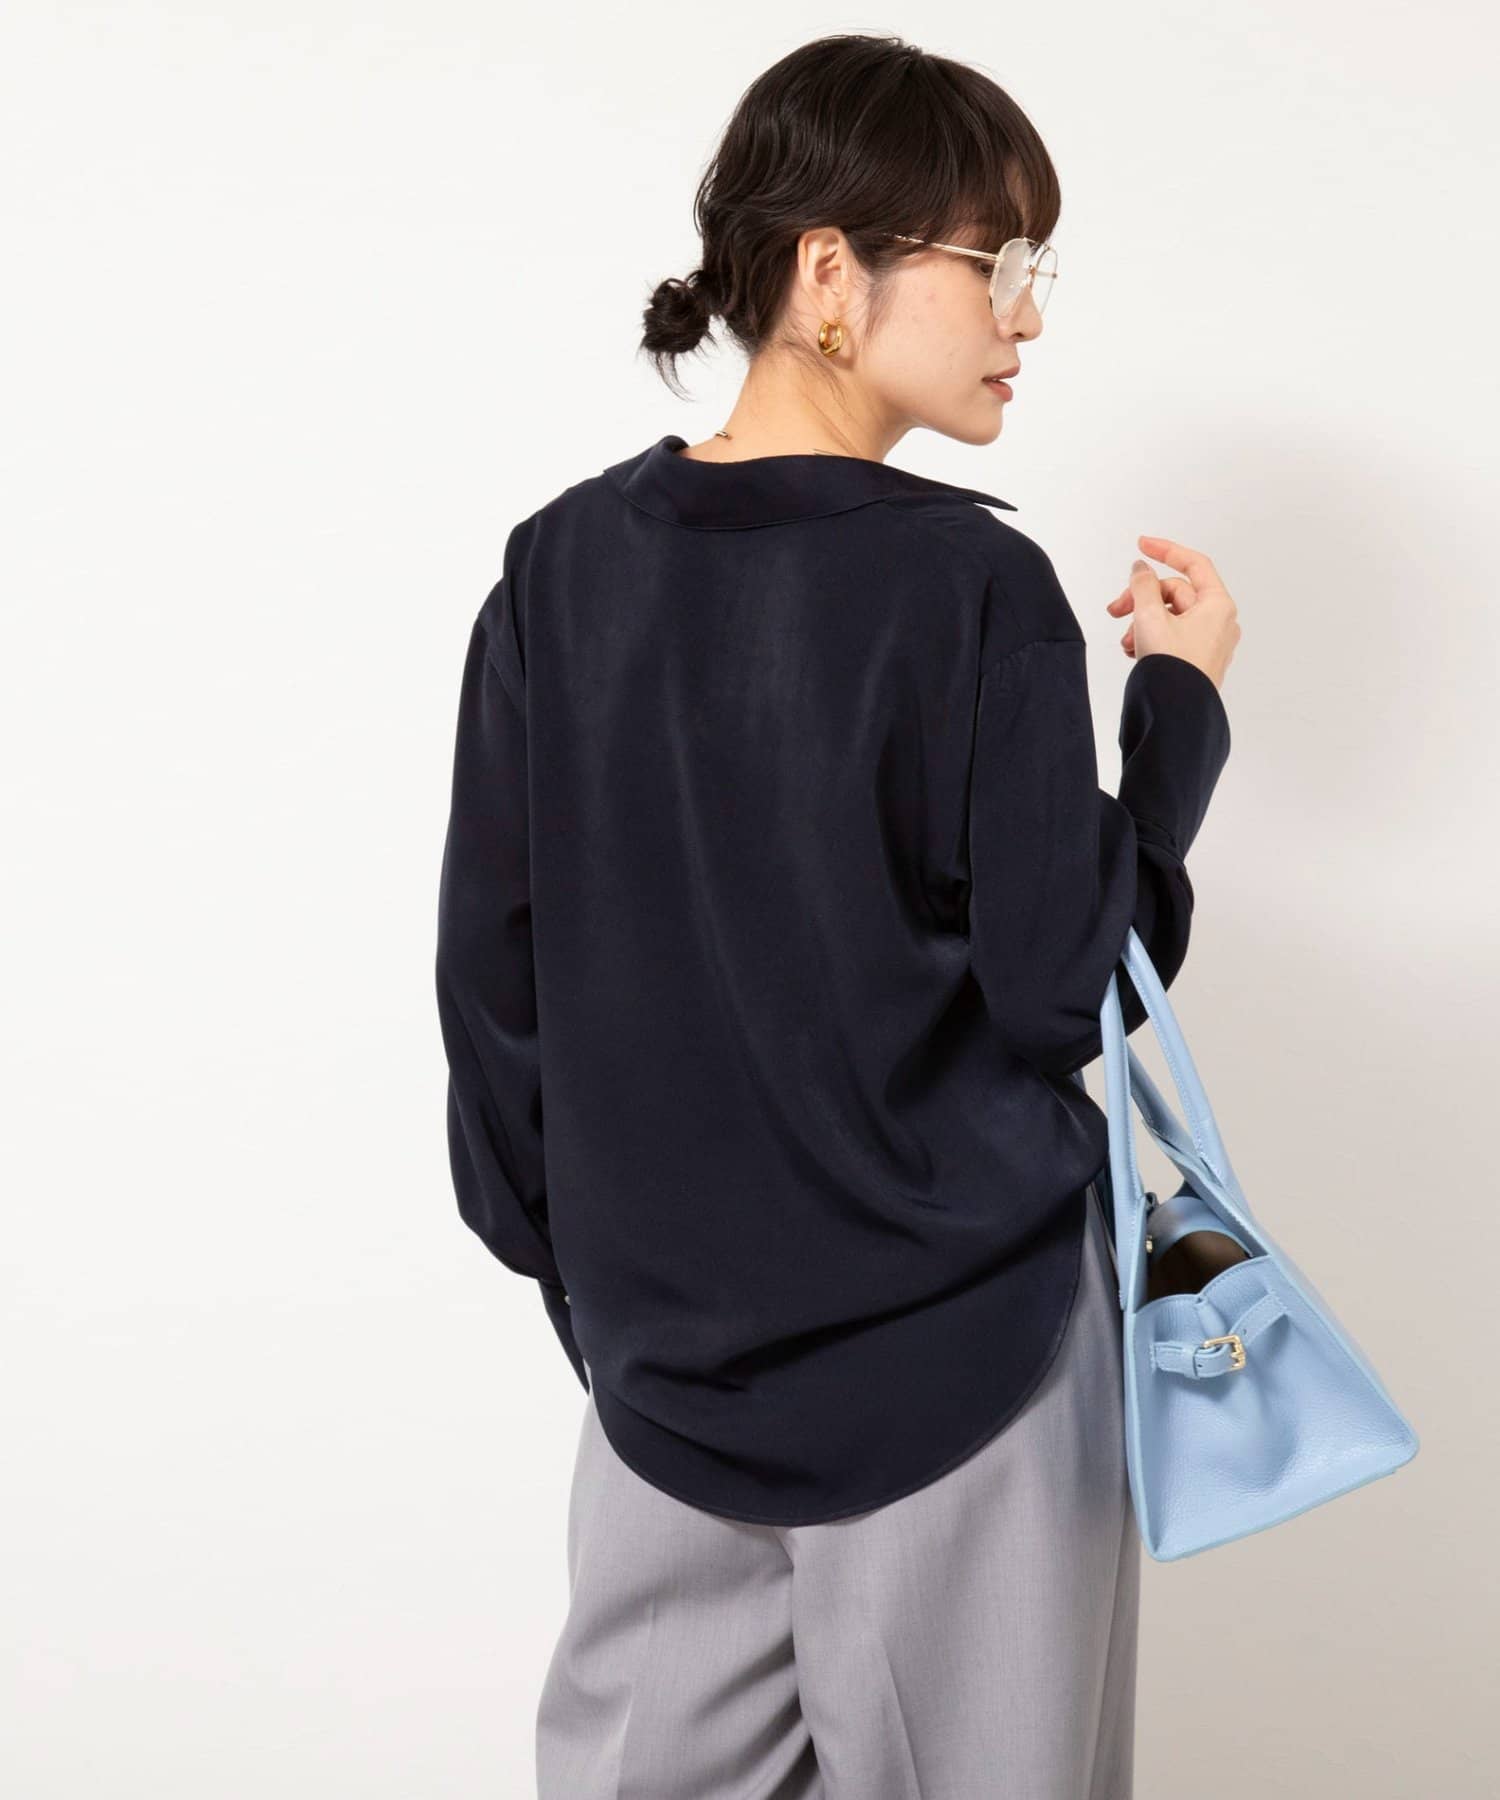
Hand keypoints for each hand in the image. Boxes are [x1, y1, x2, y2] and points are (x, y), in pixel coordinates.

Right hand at [1105, 535, 1240, 690]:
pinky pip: (1173, 636)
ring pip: (1170, 616)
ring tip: (1126, 641)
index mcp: (1217, 605)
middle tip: (1115, 610)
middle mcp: (1218, 621)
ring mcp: (1209, 641)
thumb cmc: (1173, 668)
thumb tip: (1141, 569)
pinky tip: (1134, 650)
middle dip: (1142, 599)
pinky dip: (1151, 637)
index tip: (1141, 545)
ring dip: (1142, 622)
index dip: (1165, 550)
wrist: (1178, 713)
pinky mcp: (1198, 659)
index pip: (1192, 564)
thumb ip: (1142, 585)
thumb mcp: (1150, 617)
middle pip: (1175, 593)